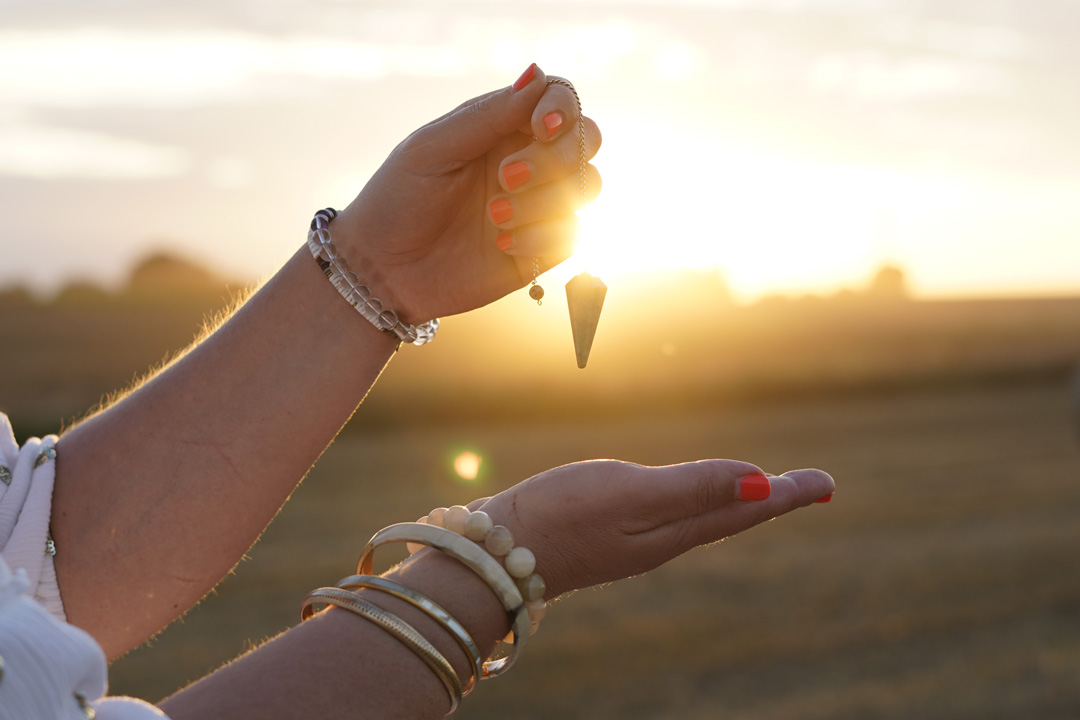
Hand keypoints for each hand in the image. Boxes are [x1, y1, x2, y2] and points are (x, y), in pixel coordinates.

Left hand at [332, 64, 601, 322]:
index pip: (559, 100)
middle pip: (586, 140)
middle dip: (557, 157)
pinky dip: (540, 235)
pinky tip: (502, 245)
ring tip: (496, 214)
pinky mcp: (541, 248)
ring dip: (546, 199)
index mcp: (502, 127)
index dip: (563, 109)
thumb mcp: (433, 149)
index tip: (541, 128)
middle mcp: (528, 161)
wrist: (383, 270)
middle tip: (507, 177)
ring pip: (586, 186)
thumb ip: (487, 115)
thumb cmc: (398, 199)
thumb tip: (537, 74)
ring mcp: (537, 205)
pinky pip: (571, 233)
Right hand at [472, 460, 834, 598]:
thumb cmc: (561, 516)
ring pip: (702, 519)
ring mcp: (633, 539)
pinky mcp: (606, 533)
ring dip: (738, 503)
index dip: (785, 493)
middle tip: (810, 486)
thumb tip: (759, 482)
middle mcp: (660, 540)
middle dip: (771, 498)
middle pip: (730, 517)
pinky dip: (698, 504)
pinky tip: (687, 501)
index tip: (825, 482)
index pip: (744, 509)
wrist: (493, 554)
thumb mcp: (631, 495)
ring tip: (761, 491)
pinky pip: (671, 517)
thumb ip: (693, 488)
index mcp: (674, 532)